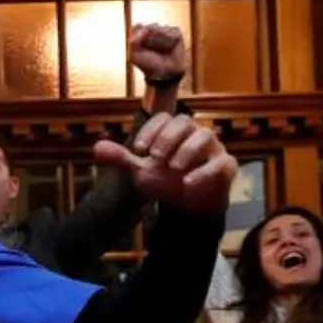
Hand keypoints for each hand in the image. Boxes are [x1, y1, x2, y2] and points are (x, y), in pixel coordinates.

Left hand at [93, 113, 236, 215]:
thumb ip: (122, 159)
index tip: (139, 149)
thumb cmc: (165, 180)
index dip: (151, 130)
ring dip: (187, 150)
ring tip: (173, 168)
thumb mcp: (141, 170)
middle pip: (185, 122)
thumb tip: (96, 147)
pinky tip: (188, 184)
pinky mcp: (226, 167)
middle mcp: (194, 135)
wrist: (187, 204)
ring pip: (205, 136)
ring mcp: (212, 149)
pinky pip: (222, 163)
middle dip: (168, 137)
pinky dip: (205, 172)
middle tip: (156, 157)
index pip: (164, 118)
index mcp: (174, 132)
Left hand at [128, 23, 186, 82]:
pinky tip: (170, 47)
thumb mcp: (134, 54)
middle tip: (152, 51)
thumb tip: (143, 26)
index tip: (140, 47)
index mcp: (140, 33)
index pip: (138, 26)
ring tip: (161, 50)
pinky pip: (173, 31)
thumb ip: (133, 40)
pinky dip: (170, 40)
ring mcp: (164, 30)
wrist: (164, 72)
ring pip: (161, 28)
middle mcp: (152, 30)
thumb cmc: (147, 63)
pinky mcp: (176, 33)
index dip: (139, 37)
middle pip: (150, 26)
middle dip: (150, 40)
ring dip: (160, 42)